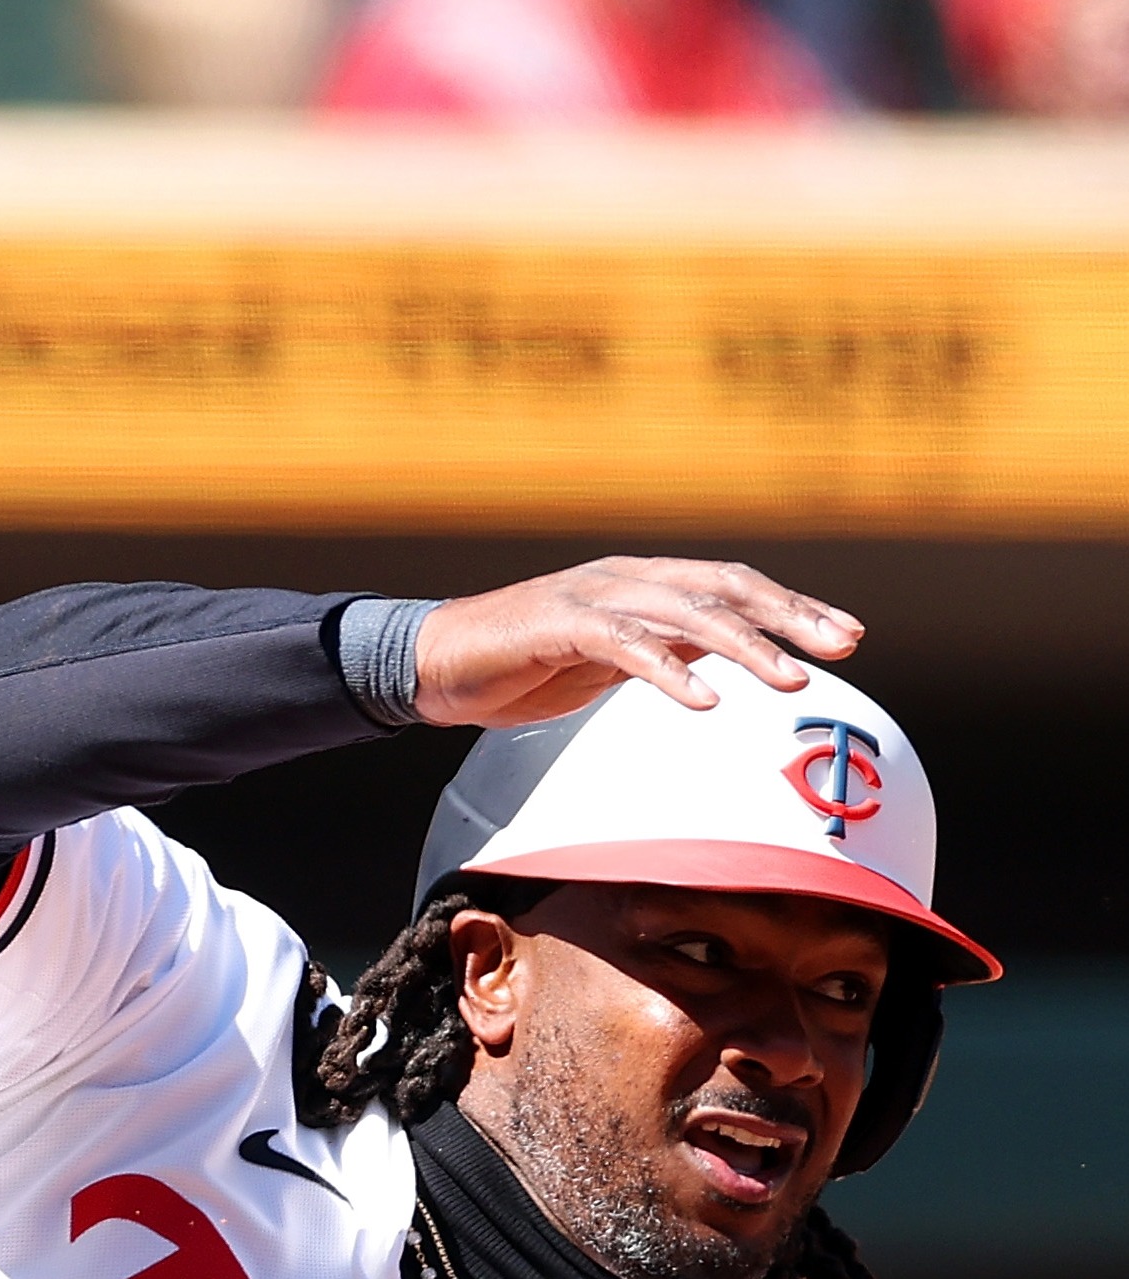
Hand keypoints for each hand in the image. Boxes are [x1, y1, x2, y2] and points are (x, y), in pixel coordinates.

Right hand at [410, 557, 861, 730]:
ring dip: (746, 647)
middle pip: (726, 589)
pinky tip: (704, 701)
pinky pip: (627, 645)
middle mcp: (627, 578)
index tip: (846, 636)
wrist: (433, 664)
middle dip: (791, 617)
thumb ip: (662, 649)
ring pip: (687, 613)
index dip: (793, 607)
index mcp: (643, 583)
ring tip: (789, 679)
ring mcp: (593, 597)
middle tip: (842, 647)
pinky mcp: (559, 626)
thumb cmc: (520, 666)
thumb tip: (723, 656)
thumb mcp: (606, 660)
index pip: (733, 587)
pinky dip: (670, 672)